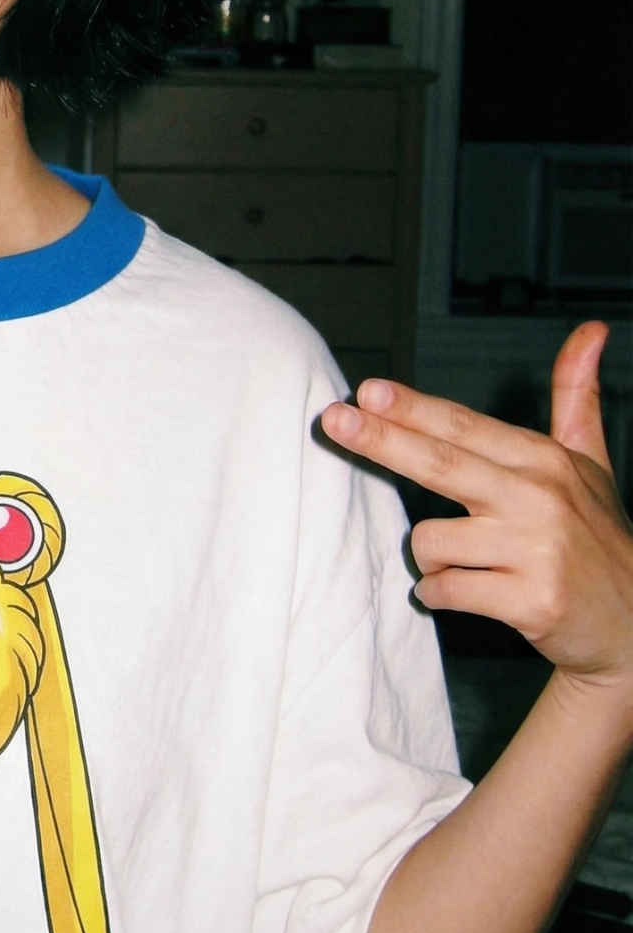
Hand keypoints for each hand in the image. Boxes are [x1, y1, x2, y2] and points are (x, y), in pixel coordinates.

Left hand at [320, 323, 632, 707]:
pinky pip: (444, 590)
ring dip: (429, 557)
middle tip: (333, 419)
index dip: (413, 408)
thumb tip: (591, 330)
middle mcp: (540, 499)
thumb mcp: (592, 462)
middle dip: (381, 439)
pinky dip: (438, 594)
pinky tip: (464, 592)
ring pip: (432, 540)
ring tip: (466, 563)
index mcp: (545, 461)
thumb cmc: (597, 538)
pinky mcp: (530, 602)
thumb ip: (577, 395)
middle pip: (441, 464)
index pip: (464, 428)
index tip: (368, 391)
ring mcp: (535, 552)